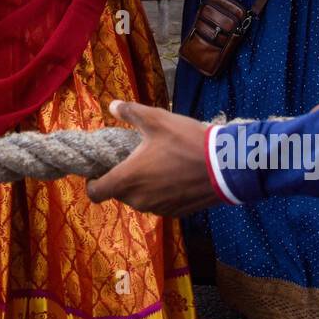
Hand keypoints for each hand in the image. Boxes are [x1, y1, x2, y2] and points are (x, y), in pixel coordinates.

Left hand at [85, 101, 216, 215]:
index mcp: (128, 179)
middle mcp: (139, 200)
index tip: (100, 170)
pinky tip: (173, 175)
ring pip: (139, 199)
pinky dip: (160, 193)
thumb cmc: (186, 141)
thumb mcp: (156, 119)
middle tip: (134, 158)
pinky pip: (159, 204)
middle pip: (118, 194)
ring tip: (156, 165)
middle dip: (122, 178)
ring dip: (142, 186)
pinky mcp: (176, 213)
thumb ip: (130, 112)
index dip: (93, 182)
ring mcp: (158, 209)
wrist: (225, 165)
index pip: (95, 193)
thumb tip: (112, 105)